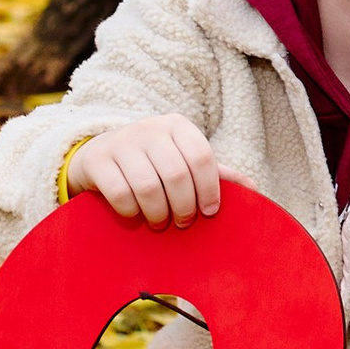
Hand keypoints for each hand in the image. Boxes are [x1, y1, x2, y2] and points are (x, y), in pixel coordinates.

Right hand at [66, 117, 221, 225]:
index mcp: (177, 125)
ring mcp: (121, 142)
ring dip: (158, 213)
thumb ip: (214, 173)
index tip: (209, 212)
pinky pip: (119, 193)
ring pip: (148, 186)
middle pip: (177, 175)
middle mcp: (150, 129)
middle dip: (184, 207)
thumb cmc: (152, 161)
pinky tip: (135, 215)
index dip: (209, 189)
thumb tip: (252, 189)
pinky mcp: (97, 160)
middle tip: (183, 223)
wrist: (98, 154)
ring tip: (160, 222)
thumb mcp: (182, 159)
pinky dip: (130, 211)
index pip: (201, 156)